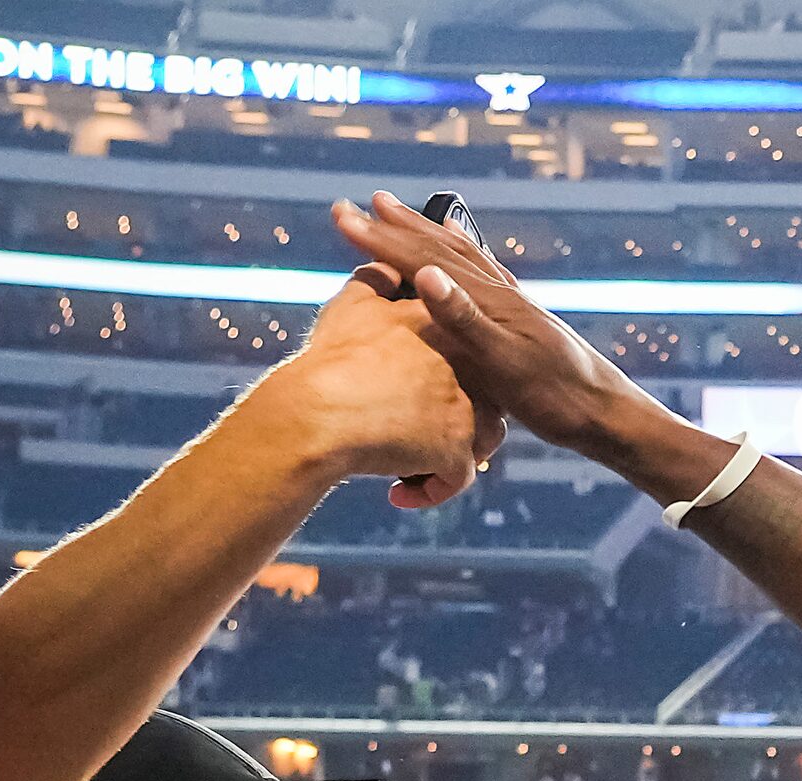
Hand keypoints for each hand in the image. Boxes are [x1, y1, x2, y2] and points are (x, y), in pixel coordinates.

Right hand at [245, 273, 502, 507]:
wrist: (317, 412)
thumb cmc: (328, 360)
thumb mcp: (351, 306)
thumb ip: (374, 280)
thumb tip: (380, 265)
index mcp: (445, 326)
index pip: (471, 346)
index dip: (455, 375)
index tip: (429, 396)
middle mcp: (466, 364)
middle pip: (485, 397)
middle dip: (456, 421)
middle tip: (416, 435)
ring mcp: (466, 408)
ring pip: (482, 441)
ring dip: (448, 458)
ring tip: (411, 465)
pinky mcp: (456, 450)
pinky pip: (455, 478)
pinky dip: (429, 490)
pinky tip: (398, 494)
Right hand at [331, 192, 645, 455]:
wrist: (606, 414)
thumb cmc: (557, 397)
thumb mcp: (504, 364)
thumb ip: (464, 320)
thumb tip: (426, 275)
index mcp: (489, 300)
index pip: (424, 259)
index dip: (380, 237)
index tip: (342, 215)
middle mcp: (501, 292)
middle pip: (443, 248)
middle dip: (400, 226)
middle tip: (367, 201)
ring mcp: (513, 304)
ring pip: (463, 256)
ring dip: (428, 234)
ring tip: (405, 216)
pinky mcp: (522, 320)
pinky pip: (482, 275)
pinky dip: (461, 258)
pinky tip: (460, 262)